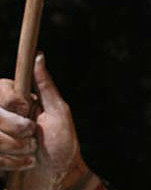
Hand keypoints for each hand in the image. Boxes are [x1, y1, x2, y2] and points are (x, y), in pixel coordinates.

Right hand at [0, 54, 89, 188]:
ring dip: (14, 147)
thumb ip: (46, 86)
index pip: (0, 89)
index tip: (26, 107)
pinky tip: (25, 163)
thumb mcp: (59, 112)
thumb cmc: (63, 144)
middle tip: (33, 134)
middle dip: (16, 127)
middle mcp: (5, 118)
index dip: (10, 99)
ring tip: (32, 150)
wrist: (59, 178)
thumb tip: (38, 56)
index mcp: (20, 103)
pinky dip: (9, 162)